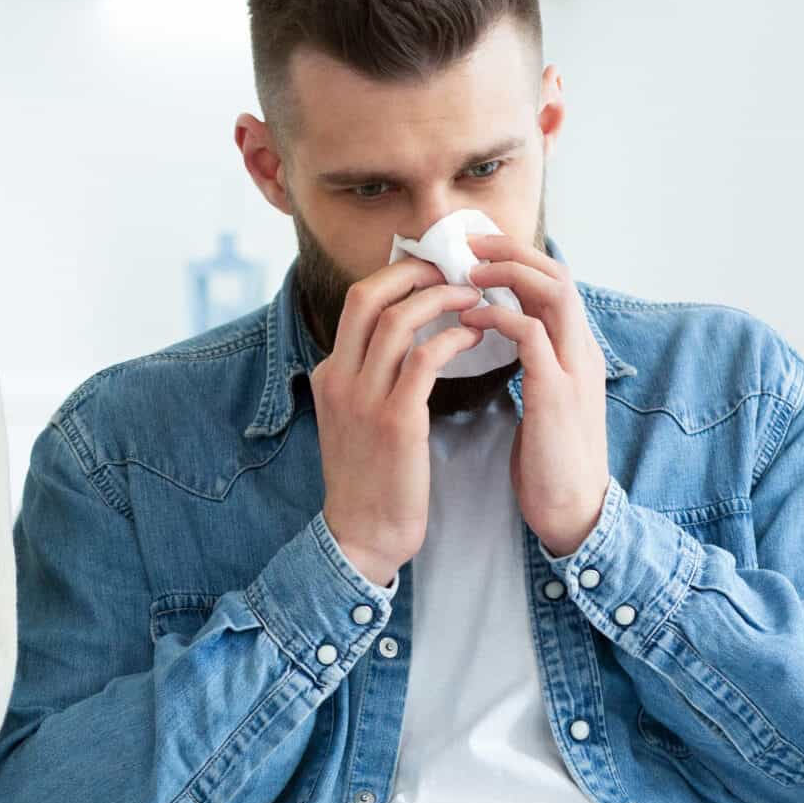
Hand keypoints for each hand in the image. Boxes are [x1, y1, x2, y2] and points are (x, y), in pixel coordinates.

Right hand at [311, 259, 487, 586]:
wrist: (362, 533)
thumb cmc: (369, 478)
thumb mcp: (350, 419)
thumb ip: (366, 379)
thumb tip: (398, 344)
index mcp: (329, 374)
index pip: (356, 303)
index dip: (395, 276)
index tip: (431, 270)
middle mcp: (339, 378)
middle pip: (368, 296)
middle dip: (414, 272)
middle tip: (453, 269)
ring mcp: (364, 398)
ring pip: (399, 319)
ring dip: (442, 299)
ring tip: (474, 297)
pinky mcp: (395, 420)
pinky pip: (425, 359)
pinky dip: (453, 337)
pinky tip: (474, 335)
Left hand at [462, 233, 609, 555]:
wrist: (571, 513)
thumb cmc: (546, 460)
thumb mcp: (541, 399)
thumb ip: (529, 362)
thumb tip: (496, 332)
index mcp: (574, 351)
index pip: (554, 284)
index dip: (517, 260)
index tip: (475, 250)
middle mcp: (580, 352)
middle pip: (558, 275)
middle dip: (512, 251)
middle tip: (468, 243)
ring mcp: (573, 370)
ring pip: (554, 293)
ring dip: (508, 274)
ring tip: (467, 271)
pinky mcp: (557, 395)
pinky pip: (533, 336)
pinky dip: (500, 318)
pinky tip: (469, 318)